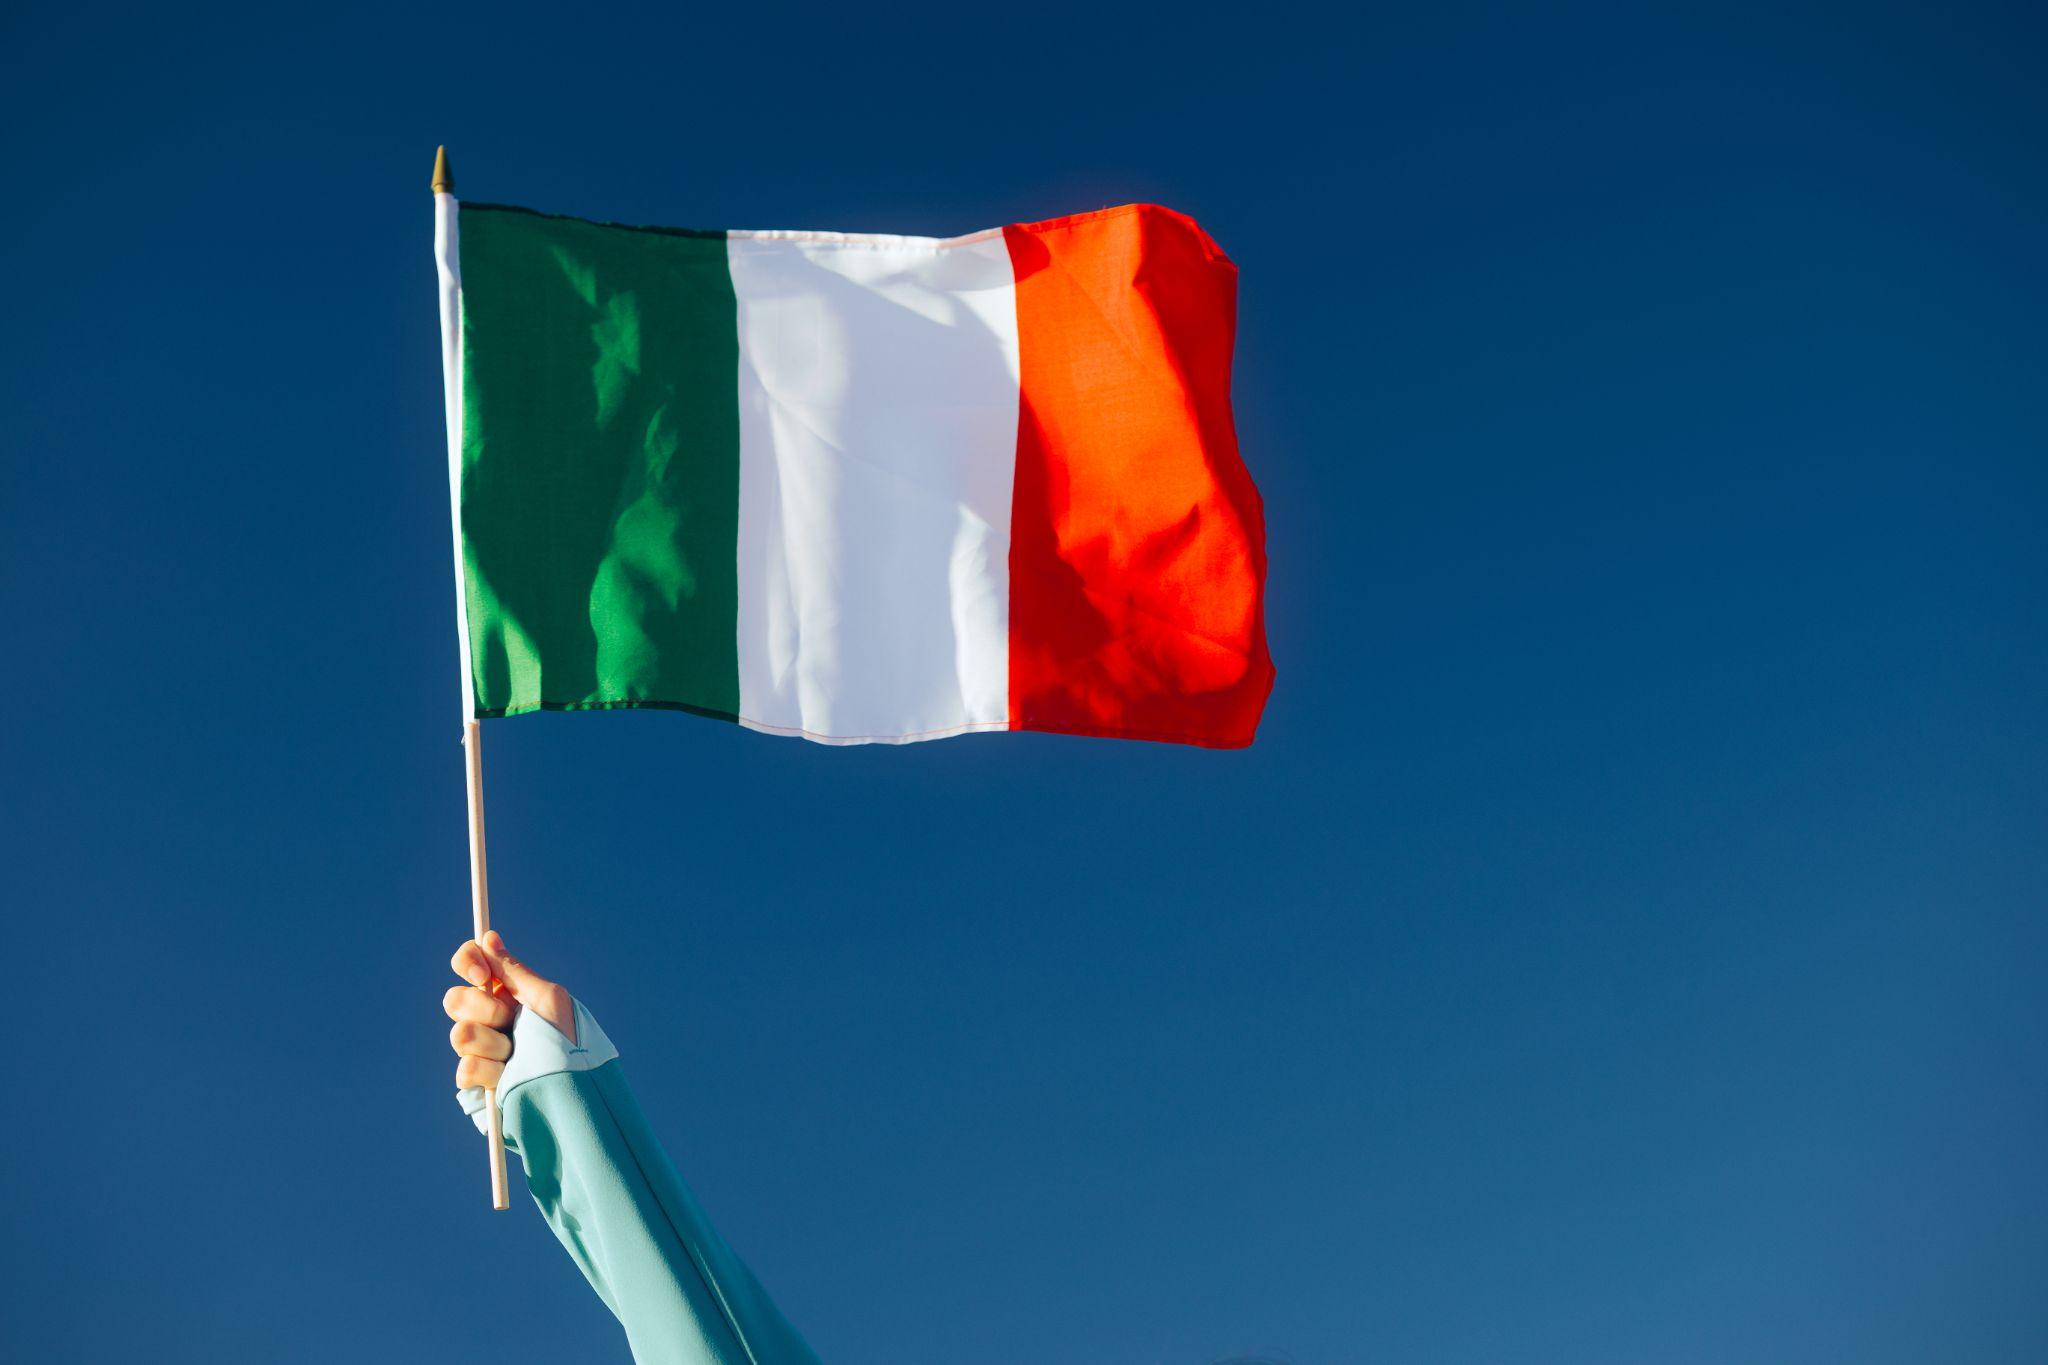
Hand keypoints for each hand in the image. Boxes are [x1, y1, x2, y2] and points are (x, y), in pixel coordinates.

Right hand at [443, 931, 574, 1091]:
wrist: (571, 1090)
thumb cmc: (569, 1041)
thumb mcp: (548, 999)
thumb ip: (514, 971)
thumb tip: (489, 937)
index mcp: (507, 992)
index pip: (470, 963)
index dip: (468, 963)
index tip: (483, 976)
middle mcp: (490, 1017)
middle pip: (455, 999)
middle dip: (485, 1011)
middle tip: (512, 1022)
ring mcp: (481, 1049)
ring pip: (459, 1034)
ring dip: (493, 1044)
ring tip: (518, 1056)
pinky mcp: (478, 1081)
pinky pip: (465, 1070)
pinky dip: (489, 1072)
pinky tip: (509, 1077)